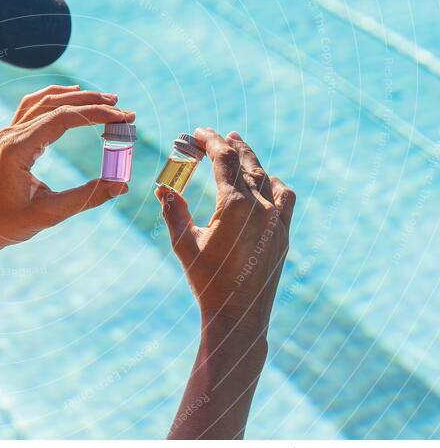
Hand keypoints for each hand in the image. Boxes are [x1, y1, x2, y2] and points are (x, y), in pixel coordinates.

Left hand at [0, 85, 133, 250]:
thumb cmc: (7, 224)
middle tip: (122, 109)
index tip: (122, 117)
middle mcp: (11, 135)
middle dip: (92, 103)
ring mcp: (7, 133)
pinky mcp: (8, 137)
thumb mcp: (49, 213)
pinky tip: (71, 96)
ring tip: (104, 99)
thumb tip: (121, 186)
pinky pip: (32, 107)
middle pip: (55, 104)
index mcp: (18, 149)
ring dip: (75, 97)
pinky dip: (54, 98)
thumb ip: (86, 198)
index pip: (62, 118)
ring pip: (44, 101)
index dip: (95, 114)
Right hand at [156, 128, 295, 338]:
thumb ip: (173, 210)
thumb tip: (162, 188)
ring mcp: (276, 220)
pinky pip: (285, 197)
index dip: (210, 140)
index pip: (223, 158)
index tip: (197, 133)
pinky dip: (273, 182)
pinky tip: (266, 180)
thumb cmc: (206, 280)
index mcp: (233, 205)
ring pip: (266, 176)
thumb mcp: (184, 243)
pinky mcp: (284, 233)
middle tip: (213, 137)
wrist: (238, 315)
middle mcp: (260, 207)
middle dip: (228, 144)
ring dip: (250, 159)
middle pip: (246, 161)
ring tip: (238, 147)